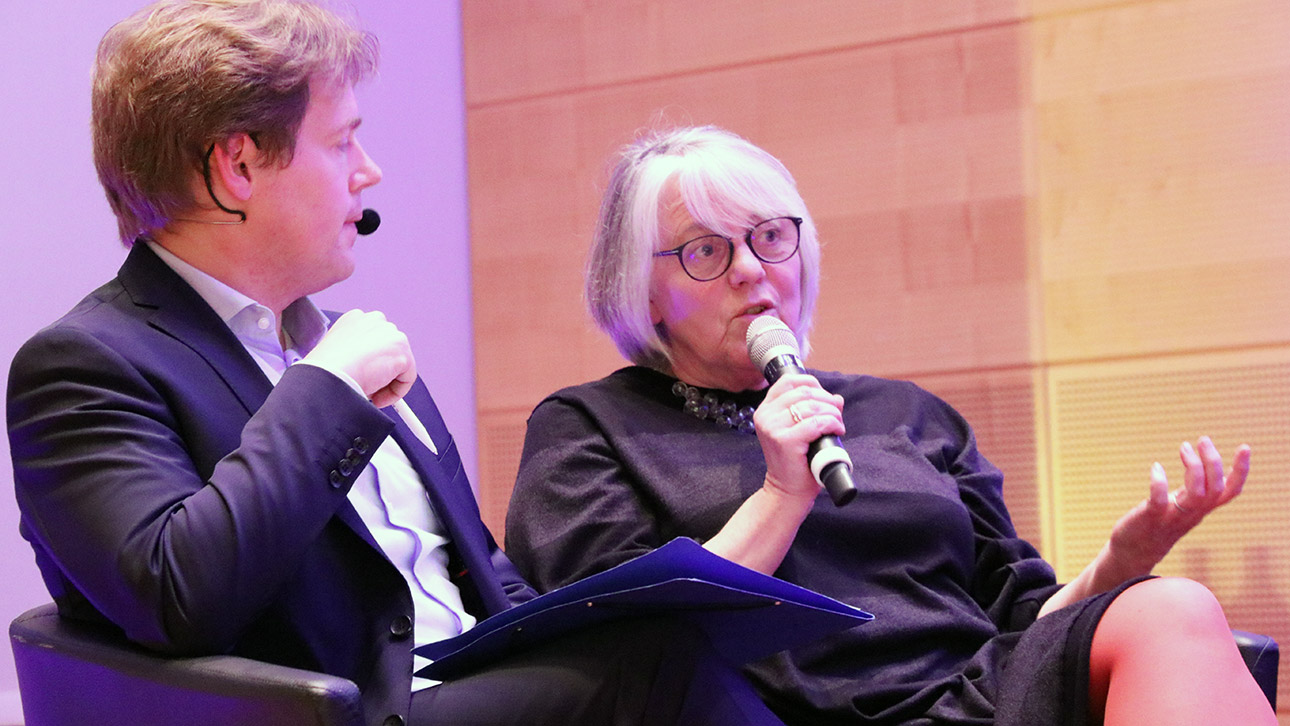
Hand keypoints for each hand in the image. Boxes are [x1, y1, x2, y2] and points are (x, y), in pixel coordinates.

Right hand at [303, 309, 415, 408]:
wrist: (327, 376)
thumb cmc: (322, 370)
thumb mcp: (335, 353)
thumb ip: (354, 353)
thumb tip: (367, 369)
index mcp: (356, 319)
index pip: (373, 339)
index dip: (371, 362)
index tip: (364, 377)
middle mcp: (375, 320)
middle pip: (390, 349)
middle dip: (382, 370)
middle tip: (368, 388)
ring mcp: (390, 334)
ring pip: (399, 364)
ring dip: (387, 382)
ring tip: (369, 393)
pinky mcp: (402, 352)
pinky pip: (407, 378)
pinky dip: (396, 393)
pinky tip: (378, 399)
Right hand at [753, 373, 844, 500]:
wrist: (787, 491)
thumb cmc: (795, 462)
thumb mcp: (801, 430)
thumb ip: (814, 410)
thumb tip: (837, 398)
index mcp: (765, 409)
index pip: (788, 381)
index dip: (812, 383)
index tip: (825, 396)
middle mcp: (765, 416)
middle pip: (803, 392)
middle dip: (827, 400)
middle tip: (837, 414)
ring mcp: (772, 427)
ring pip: (811, 406)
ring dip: (832, 413)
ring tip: (837, 425)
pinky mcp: (784, 440)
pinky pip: (816, 423)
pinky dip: (832, 423)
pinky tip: (837, 431)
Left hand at [1106, 437, 1249, 574]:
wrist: (1134, 551)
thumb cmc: (1160, 522)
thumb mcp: (1183, 504)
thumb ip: (1196, 489)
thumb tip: (1207, 465)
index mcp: (1201, 508)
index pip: (1230, 491)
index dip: (1241, 471)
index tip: (1244, 447)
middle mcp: (1192, 513)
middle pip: (1215, 488)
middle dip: (1213, 462)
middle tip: (1203, 440)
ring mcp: (1173, 516)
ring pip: (1196, 494)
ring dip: (1194, 468)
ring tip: (1184, 447)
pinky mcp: (1151, 518)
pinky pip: (1160, 500)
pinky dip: (1160, 482)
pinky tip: (1156, 467)